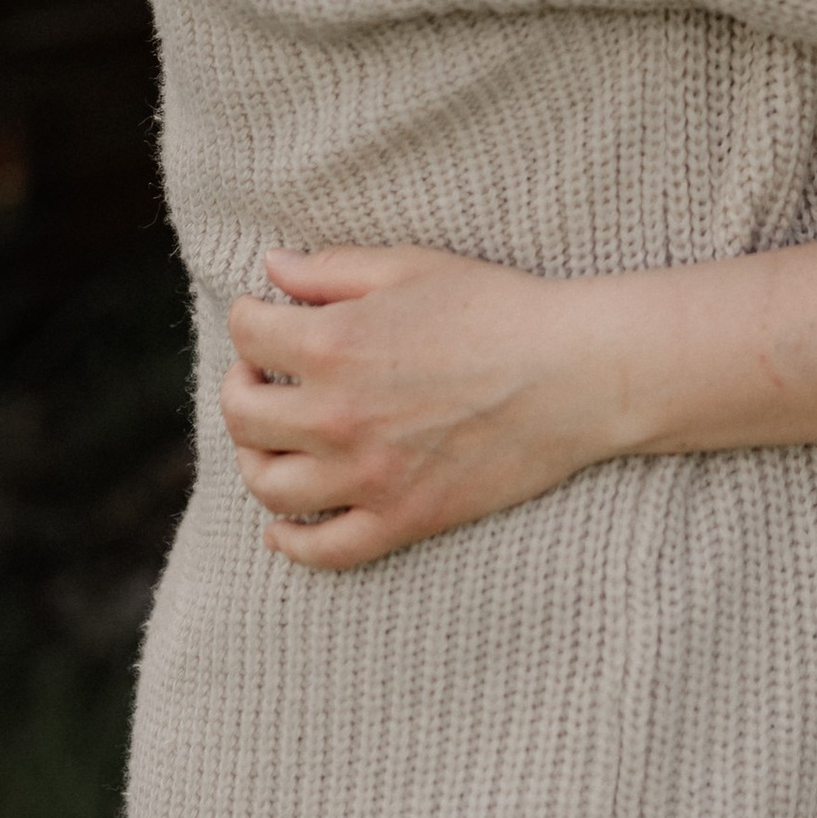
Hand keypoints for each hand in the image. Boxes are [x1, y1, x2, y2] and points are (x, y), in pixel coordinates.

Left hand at [220, 242, 618, 569]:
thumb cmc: (498, 308)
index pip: (247, 335)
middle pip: (243, 415)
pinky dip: (290, 543)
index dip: (249, 319)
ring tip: (273, 440)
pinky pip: (324, 550)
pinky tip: (281, 526)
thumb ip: (332, 268)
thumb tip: (271, 268)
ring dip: (256, 459)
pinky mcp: (402, 518)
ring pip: (269, 485)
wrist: (575, 373)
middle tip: (262, 377)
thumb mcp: (412, 268)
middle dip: (241, 387)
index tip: (263, 318)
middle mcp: (337, 416)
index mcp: (334, 344)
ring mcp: (367, 476)